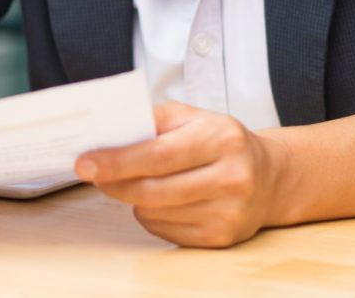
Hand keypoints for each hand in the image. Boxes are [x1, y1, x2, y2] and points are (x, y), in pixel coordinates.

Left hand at [75, 101, 287, 247]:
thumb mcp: (193, 116)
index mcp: (222, 139)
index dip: (117, 161)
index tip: (85, 163)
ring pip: (155, 212)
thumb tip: (109, 130)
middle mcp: (232, 178)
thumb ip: (153, 119)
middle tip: (92, 173)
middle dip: (114, 183)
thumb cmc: (220, 141)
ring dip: (133, 199)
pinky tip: (160, 200)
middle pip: (153, 189)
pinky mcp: (222, 238)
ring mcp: (230, 213)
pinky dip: (151, 216)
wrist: (270, 176)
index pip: (159, 155)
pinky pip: (165, 231)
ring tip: (135, 181)